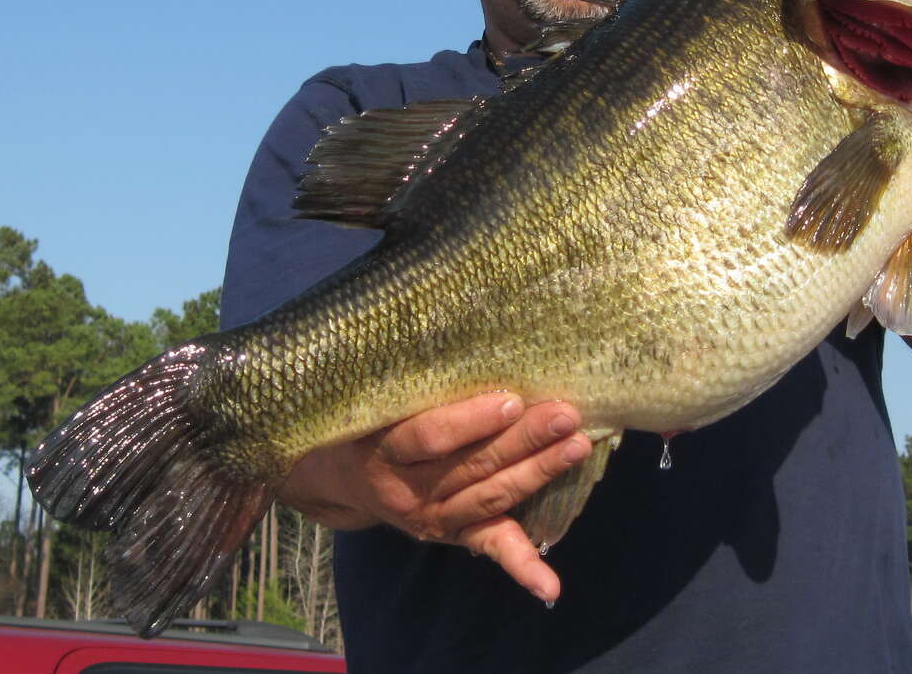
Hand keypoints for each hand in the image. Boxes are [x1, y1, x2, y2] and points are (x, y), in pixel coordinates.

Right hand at [277, 392, 590, 602]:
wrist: (335, 473)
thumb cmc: (367, 417)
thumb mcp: (372, 396)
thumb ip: (409, 378)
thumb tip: (456, 325)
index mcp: (383, 449)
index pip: (429, 438)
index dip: (470, 422)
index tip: (510, 399)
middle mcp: (406, 490)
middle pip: (471, 466)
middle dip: (524, 441)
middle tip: (565, 415)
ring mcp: (431, 518)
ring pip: (490, 497)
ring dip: (537, 474)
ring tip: (577, 447)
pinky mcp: (452, 535)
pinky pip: (488, 547)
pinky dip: (522, 566)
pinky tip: (550, 587)